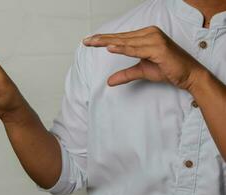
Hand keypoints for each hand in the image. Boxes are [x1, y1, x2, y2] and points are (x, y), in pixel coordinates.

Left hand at [83, 26, 205, 89]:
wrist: (189, 75)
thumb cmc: (167, 69)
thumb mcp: (142, 71)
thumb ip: (125, 74)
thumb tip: (109, 81)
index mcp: (146, 35)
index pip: (121, 37)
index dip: (104, 39)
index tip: (90, 41)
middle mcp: (150, 33)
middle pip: (120, 37)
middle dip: (101, 39)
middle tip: (85, 41)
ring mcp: (155, 39)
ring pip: (126, 42)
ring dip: (108, 42)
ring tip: (92, 42)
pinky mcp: (159, 48)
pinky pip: (136, 49)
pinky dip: (123, 49)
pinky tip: (110, 48)